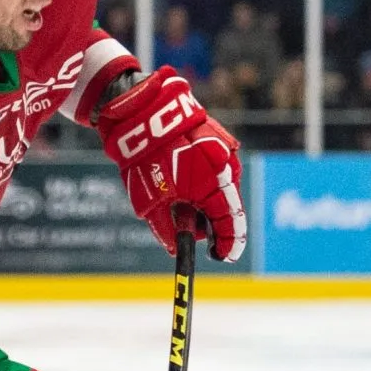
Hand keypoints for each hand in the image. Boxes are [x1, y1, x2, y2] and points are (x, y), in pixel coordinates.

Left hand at [96, 66, 246, 262]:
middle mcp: (225, 170)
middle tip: (194, 229)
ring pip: (222, 186)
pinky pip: (217, 167)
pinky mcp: (217, 138)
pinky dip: (204, 178)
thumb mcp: (149, 204)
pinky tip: (183, 176)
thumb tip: (176, 249)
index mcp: (212, 188)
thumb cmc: (145, 160)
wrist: (141, 114)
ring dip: (207, 198)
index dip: (226, 245)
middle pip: (227, 207)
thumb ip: (167, 230)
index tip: (220, 256)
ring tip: (181, 197)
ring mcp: (224, 152)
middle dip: (213, 222)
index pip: (229, 226)